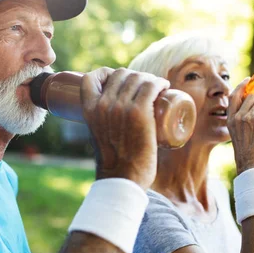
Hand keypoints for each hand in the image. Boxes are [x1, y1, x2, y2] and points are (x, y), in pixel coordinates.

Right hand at [80, 68, 169, 188]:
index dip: (107, 73)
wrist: (122, 179)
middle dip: (134, 76)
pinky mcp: (140, 113)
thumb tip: (111, 122)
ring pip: (138, 78)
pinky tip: (164, 86)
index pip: (92, 77)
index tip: (120, 81)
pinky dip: (159, 82)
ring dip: (150, 78)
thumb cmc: (113, 163)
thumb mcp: (98, 137)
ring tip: (158, 88)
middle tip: (145, 89)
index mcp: (89, 109)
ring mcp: (122, 107)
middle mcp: (103, 105)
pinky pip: (151, 86)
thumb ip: (101, 126)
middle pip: (120, 75)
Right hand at [227, 78, 253, 174]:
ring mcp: (249, 117)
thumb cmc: (247, 156)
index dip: (241, 86)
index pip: (233, 96)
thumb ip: (243, 126)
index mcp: (230, 120)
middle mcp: (238, 117)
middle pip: (252, 96)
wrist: (251, 166)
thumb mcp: (239, 138)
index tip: (248, 80)